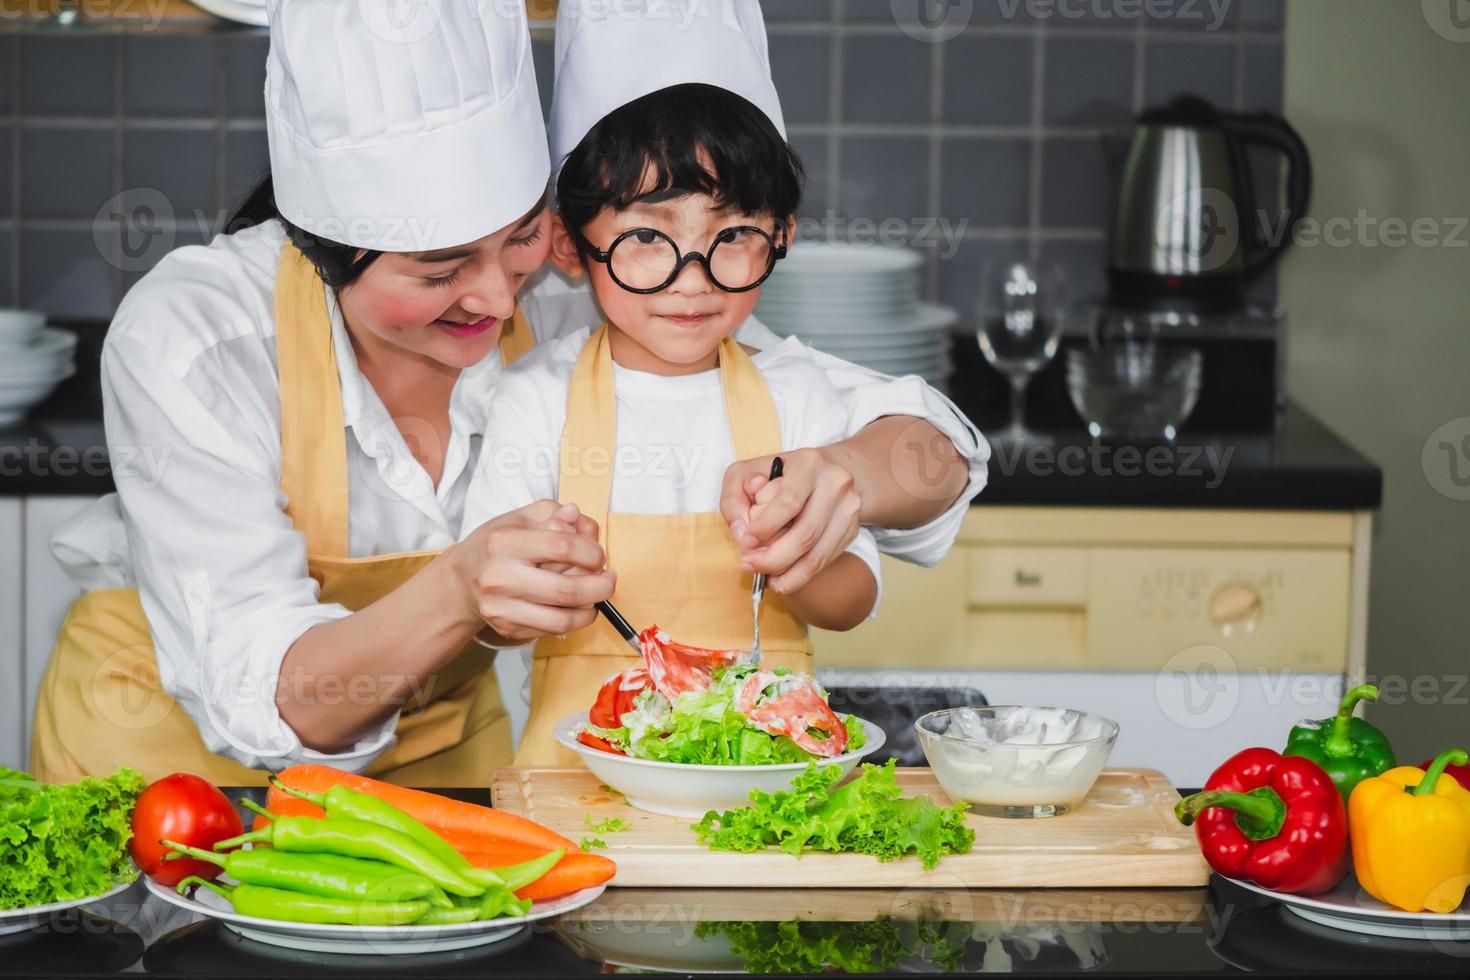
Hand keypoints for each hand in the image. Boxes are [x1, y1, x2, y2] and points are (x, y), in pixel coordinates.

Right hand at [453, 500, 613, 641]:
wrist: (461, 580)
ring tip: (596, 598)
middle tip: (609, 580)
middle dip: (600, 587)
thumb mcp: (521, 519)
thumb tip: (579, 519)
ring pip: (562, 620)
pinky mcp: (507, 628)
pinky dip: (573, 621)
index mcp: (505, 542)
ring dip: (590, 610)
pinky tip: (576, 608)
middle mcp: (500, 577)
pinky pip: (552, 631)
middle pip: (566, 590)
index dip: (592, 552)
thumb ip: (554, 515)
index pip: (562, 546)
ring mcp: (501, 608)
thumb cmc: (498, 545)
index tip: (599, 555)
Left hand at [719, 446, 861, 594]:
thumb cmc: (777, 475)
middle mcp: (835, 484)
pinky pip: (825, 560)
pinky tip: (782, 578)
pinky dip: (800, 575)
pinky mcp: (852, 529)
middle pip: (806, 533)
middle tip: (749, 565)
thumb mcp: (746, 473)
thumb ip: (734, 498)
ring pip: (817, 555)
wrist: (824, 472)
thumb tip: (742, 532)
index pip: (789, 501)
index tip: (746, 542)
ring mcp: (848, 508)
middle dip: (773, 558)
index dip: (766, 527)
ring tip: (765, 580)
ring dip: (787, 574)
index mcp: (809, 464)